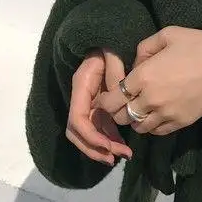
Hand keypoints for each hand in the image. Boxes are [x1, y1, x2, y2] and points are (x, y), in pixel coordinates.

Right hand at [65, 49, 132, 164]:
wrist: (110, 44)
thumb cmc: (111, 48)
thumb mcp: (111, 56)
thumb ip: (115, 72)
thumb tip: (117, 94)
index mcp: (82, 87)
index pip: (78, 119)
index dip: (91, 136)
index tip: (108, 146)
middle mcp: (82, 99)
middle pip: (78, 133)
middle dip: (94, 147)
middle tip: (115, 157)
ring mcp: (89, 105)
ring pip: (88, 134)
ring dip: (102, 148)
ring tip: (123, 155)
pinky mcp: (98, 108)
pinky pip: (100, 129)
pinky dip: (109, 140)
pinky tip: (123, 148)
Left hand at [95, 27, 201, 135]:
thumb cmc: (201, 44)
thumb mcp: (168, 35)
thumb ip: (144, 48)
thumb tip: (135, 64)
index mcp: (143, 76)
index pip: (111, 99)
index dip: (105, 100)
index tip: (109, 96)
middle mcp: (151, 99)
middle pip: (121, 117)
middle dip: (119, 110)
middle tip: (125, 101)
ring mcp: (167, 114)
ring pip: (139, 128)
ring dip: (136, 119)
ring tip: (143, 108)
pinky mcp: (182, 122)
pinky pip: (158, 132)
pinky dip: (153, 125)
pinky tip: (158, 114)